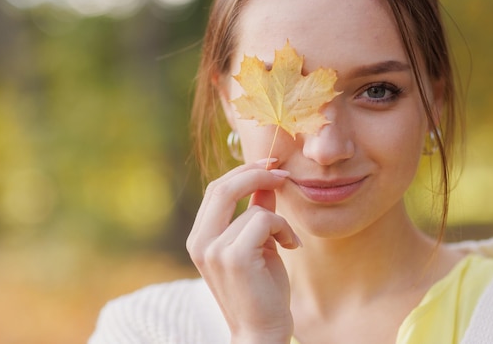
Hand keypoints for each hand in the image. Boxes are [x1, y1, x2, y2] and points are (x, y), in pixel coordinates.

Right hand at [186, 158, 300, 343]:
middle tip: (282, 172)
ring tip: (288, 239)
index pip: (216, 190)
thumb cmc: (262, 290)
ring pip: (251, 208)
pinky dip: (284, 229)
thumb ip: (257, 212)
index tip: (270, 165)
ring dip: (279, 219)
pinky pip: (264, 220)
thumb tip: (268, 181)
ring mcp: (214, 250)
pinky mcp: (234, 258)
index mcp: (200, 238)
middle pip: (222, 187)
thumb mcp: (258, 244)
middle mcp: (200, 242)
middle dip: (255, 173)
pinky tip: (292, 246)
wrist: (261, 333)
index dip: (242, 171)